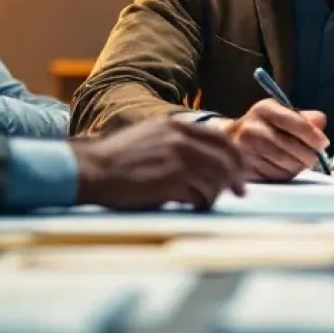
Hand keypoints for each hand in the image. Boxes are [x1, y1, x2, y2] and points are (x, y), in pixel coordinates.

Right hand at [71, 118, 246, 210]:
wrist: (93, 169)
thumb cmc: (118, 159)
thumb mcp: (150, 136)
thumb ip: (177, 142)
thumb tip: (204, 159)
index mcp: (177, 127)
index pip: (222, 140)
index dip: (236, 158)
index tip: (240, 172)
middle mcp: (181, 140)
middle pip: (225, 160)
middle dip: (235, 178)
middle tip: (239, 192)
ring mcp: (177, 160)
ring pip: (216, 179)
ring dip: (215, 193)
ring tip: (205, 201)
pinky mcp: (171, 182)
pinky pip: (200, 195)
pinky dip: (201, 202)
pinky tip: (193, 205)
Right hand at [228, 99, 327, 180]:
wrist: (231, 140)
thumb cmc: (265, 127)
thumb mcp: (282, 115)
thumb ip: (305, 119)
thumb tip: (321, 125)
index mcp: (264, 109)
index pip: (295, 122)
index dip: (312, 135)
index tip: (323, 144)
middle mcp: (251, 127)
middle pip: (291, 147)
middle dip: (308, 155)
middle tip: (313, 159)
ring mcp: (245, 150)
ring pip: (284, 164)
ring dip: (297, 167)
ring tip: (297, 163)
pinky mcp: (244, 169)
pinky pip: (274, 176)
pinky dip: (284, 175)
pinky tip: (282, 168)